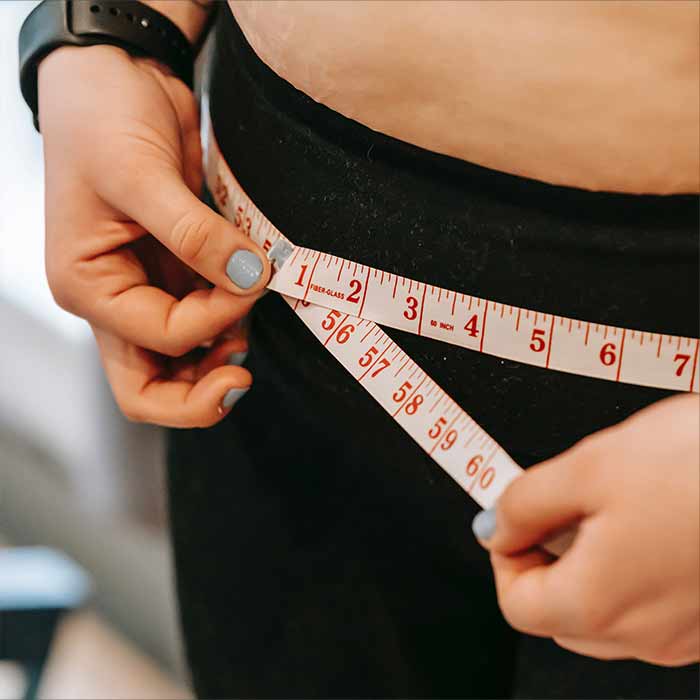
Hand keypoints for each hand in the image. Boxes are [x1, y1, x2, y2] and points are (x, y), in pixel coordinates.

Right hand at [38, 44, 270, 426]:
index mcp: (88, 286)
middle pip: (152, 386)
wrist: (117, 78)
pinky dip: (231, 320)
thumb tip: (250, 278)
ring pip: (184, 360)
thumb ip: (194, 234)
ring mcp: (150, 288)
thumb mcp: (139, 175)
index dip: (212, 319)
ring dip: (221, 353)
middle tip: (242, 376)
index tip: (251, 277)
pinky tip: (249, 300)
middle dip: (200, 394)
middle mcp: (116, 298)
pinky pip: (207, 318)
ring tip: (249, 321)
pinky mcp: (179, 271)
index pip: (157, 338)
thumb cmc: (100, 118)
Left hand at [472, 393, 699, 665]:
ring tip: (610, 503)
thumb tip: (495, 525)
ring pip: (604, 611)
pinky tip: (650, 519)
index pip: (516, 605)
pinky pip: (650, 605)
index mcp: (598, 604)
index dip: (504, 554)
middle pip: (557, 612)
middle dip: (544, 558)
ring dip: (587, 563)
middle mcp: (644, 634)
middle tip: (560, 504)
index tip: (512, 517)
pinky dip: (631, 569)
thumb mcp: (588, 467)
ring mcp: (684, 632)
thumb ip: (525, 503)